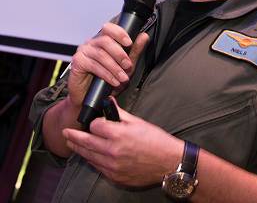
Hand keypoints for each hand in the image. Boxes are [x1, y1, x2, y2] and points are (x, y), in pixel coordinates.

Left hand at [62, 98, 182, 186]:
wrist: (168, 162)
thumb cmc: (156, 140)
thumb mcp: (138, 122)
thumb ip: (119, 113)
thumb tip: (109, 102)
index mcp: (119, 134)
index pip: (95, 126)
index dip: (94, 122)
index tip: (94, 121)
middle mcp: (112, 151)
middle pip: (86, 142)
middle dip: (74, 137)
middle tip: (65, 133)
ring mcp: (112, 166)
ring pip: (89, 156)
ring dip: (79, 149)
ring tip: (71, 143)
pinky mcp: (115, 177)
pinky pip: (98, 167)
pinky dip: (91, 160)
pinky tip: (89, 155)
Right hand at [68, 23, 149, 108]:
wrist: (90, 97)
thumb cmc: (107, 79)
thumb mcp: (125, 66)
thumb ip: (134, 51)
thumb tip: (144, 36)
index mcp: (102, 40)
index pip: (109, 28)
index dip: (119, 33)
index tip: (129, 43)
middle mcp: (92, 43)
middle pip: (105, 40)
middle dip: (119, 53)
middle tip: (128, 65)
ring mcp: (83, 51)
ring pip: (100, 54)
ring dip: (114, 67)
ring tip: (123, 78)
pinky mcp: (77, 63)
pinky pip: (93, 65)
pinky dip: (106, 74)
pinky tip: (114, 81)